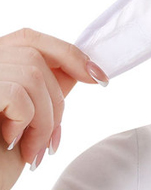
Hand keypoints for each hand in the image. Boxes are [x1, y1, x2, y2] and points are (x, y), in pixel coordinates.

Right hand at [0, 27, 107, 189]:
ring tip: (33, 150)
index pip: (29, 39)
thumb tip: (81, 69)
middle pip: (37, 59)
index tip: (98, 77)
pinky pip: (17, 95)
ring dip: (44, 119)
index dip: (68, 54)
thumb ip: (43, 89)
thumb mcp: (25, 118)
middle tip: (50, 140)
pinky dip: (26, 122)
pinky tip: (12, 142)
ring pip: (33, 77)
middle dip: (55, 103)